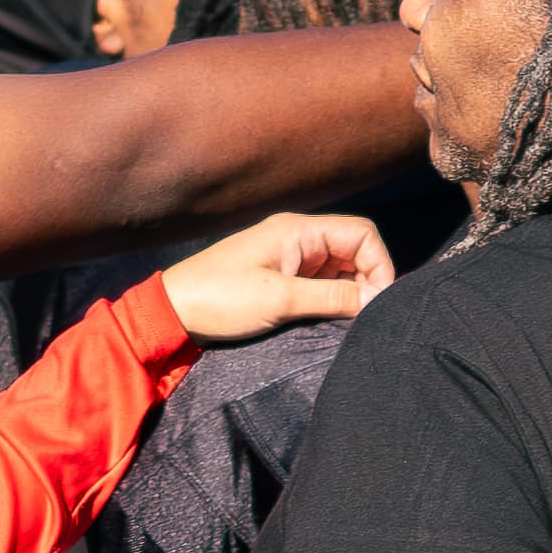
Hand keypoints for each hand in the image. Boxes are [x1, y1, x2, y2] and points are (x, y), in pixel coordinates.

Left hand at [156, 210, 394, 344]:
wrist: (172, 312)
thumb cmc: (220, 298)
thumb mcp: (281, 300)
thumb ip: (334, 298)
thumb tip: (378, 300)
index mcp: (297, 231)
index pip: (361, 235)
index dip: (379, 265)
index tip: (377, 301)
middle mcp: (296, 238)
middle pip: (353, 251)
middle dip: (366, 281)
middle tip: (364, 315)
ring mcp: (287, 257)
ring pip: (338, 268)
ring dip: (348, 292)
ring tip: (345, 320)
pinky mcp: (278, 277)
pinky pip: (319, 282)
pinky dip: (330, 298)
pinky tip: (326, 319)